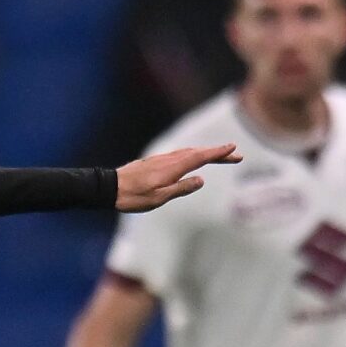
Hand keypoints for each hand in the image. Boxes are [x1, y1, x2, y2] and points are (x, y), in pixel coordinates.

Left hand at [115, 144, 239, 212]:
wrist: (108, 188)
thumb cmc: (133, 197)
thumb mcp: (158, 198)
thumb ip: (180, 188)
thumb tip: (201, 179)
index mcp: (172, 168)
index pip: (200, 157)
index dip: (218, 153)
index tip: (233, 148)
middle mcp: (168, 160)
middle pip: (198, 153)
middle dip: (218, 154)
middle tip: (236, 156)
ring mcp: (161, 160)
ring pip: (188, 153)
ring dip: (206, 154)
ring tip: (220, 156)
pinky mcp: (154, 162)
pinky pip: (179, 155)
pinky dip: (192, 155)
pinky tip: (193, 159)